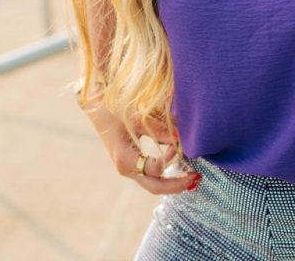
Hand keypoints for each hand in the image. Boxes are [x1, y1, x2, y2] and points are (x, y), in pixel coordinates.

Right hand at [83, 100, 199, 194]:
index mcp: (125, 159)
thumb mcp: (138, 118)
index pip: (155, 168)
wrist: (97, 108)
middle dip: (176, 186)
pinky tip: (179, 170)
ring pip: (153, 185)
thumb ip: (159, 130)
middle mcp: (126, 169)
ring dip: (173, 183)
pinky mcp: (131, 164)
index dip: (169, 157)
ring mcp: (128, 169)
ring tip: (192, 178)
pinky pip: (150, 175)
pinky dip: (165, 175)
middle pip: (155, 187)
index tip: (177, 143)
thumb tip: (180, 137)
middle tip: (197, 179)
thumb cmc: (116, 110)